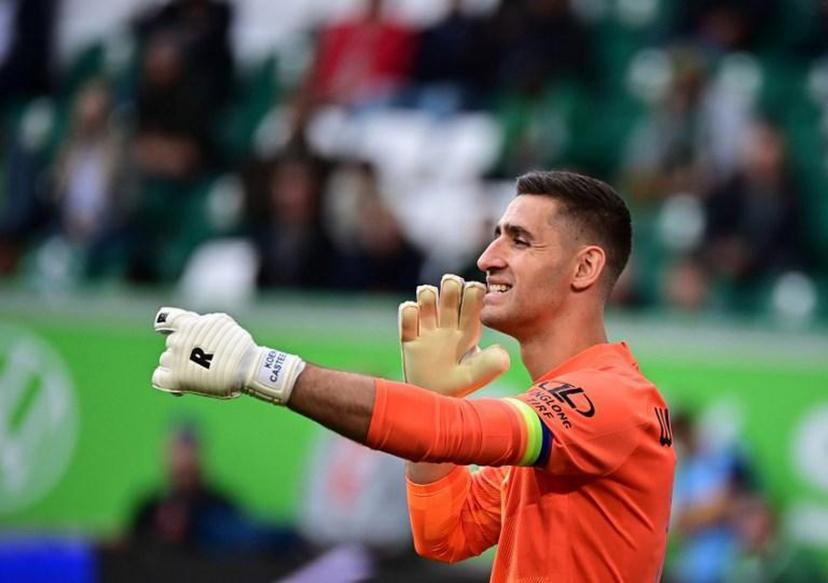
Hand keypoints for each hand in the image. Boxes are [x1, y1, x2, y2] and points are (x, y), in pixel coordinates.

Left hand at [151, 307, 304, 404]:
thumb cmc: (239, 346)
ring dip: (178, 364)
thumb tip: (194, 329)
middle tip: (203, 358)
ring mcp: (174, 360)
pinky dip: (166, 379)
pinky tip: (180, 384)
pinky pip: (159, 378)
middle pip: (172, 343)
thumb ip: (203, 324)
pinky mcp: (175, 379)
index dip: (164, 326)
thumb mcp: (222, 323)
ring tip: (199, 371)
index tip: (164, 330)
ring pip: (166, 360)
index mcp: (188, 324)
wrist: (246, 368)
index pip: (166, 320)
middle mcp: (178, 341)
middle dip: (184, 349)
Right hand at [399, 274, 509, 396]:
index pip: (473, 302)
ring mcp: (428, 330)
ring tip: (430, 305)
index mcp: (467, 331)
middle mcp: (448, 326)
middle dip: (451, 286)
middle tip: (452, 290)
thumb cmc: (455, 389)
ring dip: (428, 295)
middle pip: (450, 292)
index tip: (475, 293)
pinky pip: (407, 315)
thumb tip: (502, 351)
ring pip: (427, 297)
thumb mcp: (475, 378)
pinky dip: (409, 312)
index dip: (474, 292)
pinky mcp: (410, 339)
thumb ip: (490, 365)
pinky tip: (414, 319)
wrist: (430, 403)